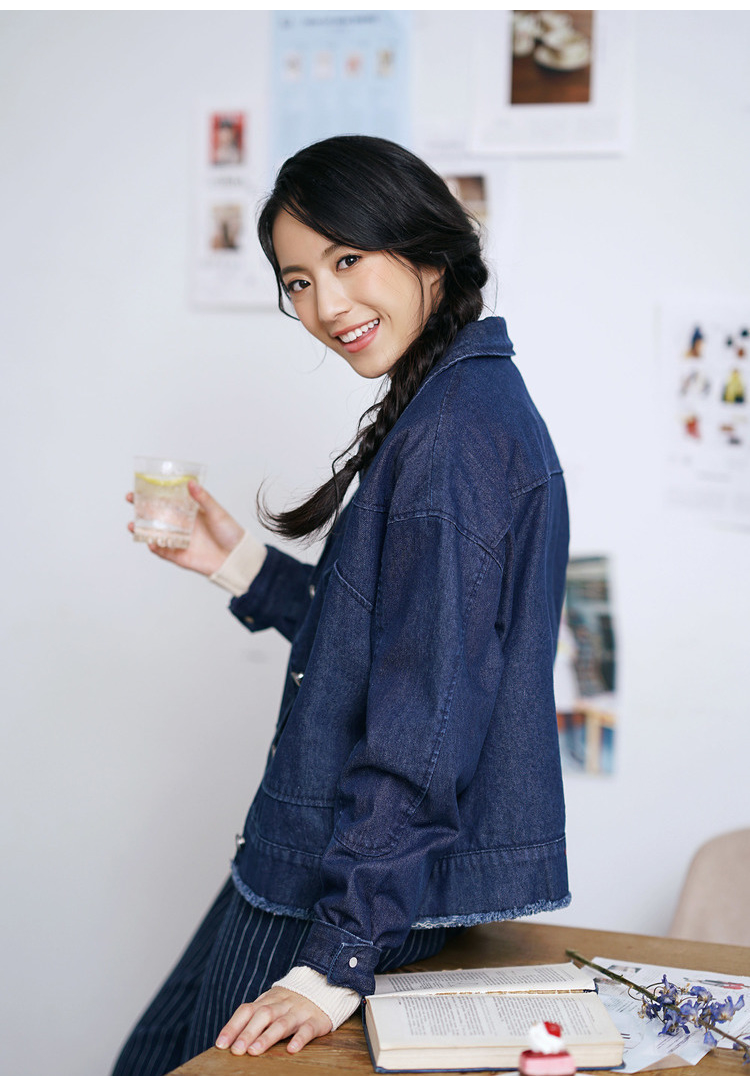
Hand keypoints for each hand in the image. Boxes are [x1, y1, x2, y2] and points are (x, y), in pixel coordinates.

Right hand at [126, 481, 244, 576]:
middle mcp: (181, 526)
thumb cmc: (230, 533)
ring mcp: (179, 541)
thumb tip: (190, 482)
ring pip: (155, 534)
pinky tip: (150, 543)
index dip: (153, 494)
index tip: (140, 486)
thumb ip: (203, 499)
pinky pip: (164, 552)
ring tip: (132, 525)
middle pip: (156, 516)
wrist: (237, 557)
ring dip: (142, 530)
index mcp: (188, 513)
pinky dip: (155, 548)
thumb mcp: (217, 512)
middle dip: (141, 509)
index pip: (167, 501)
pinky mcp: (180, 556)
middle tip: (130, 500)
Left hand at [215, 985, 332, 1055]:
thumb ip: (254, 1018)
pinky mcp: (316, 1021)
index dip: (232, 1026)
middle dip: (247, 1033)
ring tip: (254, 1051)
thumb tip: (230, 1040)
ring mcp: (299, 1012)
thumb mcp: (271, 1005)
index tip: (221, 1044)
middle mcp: (281, 1005)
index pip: (247, 1010)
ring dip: (267, 1037)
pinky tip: (291, 1049)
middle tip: (236, 1050)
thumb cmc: (290, 1003)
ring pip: (282, 1023)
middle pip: (262, 1015)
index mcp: (267, 1001)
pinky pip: (307, 1029)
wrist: (323, 986)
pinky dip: (299, 1039)